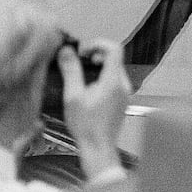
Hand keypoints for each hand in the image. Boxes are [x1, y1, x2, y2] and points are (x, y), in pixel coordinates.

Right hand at [58, 38, 131, 176]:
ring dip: (98, 66)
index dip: (98, 43)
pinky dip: (102, 77)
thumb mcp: (73, 96)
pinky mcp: (122, 100)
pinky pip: (114, 80)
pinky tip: (88, 88)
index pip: (114, 48)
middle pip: (114, 57)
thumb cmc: (85, 125)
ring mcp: (125, 92)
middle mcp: (123, 84)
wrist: (98, 148)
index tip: (82, 51)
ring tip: (81, 75)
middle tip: (79, 61)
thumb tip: (66, 51)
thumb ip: (71, 71)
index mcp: (113, 80)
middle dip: (96, 54)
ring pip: (114, 69)